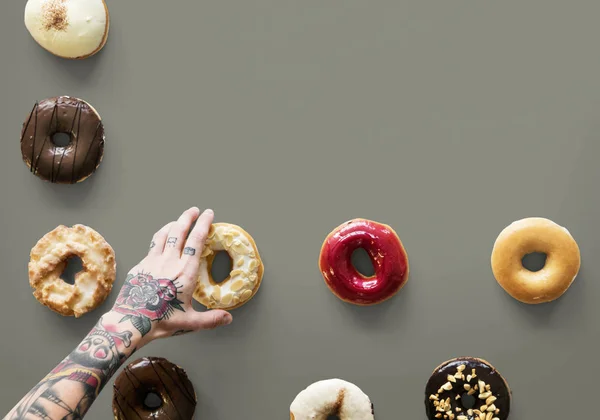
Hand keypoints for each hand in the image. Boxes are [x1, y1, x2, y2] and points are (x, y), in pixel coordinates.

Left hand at [110, 207, 231, 342]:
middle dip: (188, 217)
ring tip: (178, 220)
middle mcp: (169, 261)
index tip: (208, 214)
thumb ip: (211, 319)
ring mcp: (152, 261)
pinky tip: (160, 240)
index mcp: (185, 272)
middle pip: (179, 231)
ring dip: (172, 224)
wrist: (130, 323)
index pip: (197, 240)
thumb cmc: (160, 322)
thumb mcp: (190, 322)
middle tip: (194, 210)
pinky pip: (152, 246)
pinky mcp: (139, 266)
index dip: (203, 224)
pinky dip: (159, 237)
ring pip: (163, 234)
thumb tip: (228, 319)